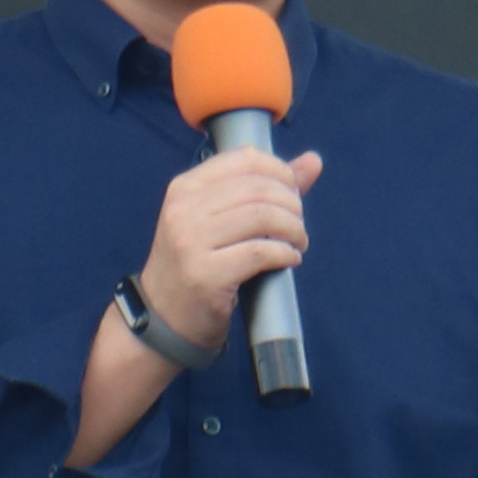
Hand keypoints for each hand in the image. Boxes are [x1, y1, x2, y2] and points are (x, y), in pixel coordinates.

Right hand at [142, 148, 321, 351]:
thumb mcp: (217, 220)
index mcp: (185, 187)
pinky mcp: (206, 275)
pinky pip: (260, 253)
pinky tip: (290, 259)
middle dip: (292, 205)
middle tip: (298, 226)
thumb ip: (263, 189)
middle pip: (259, 188)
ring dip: (293, 229)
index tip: (294, 194)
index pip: (245, 158)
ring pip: (262, 217)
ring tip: (297, 243)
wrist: (164, 319)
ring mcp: (192, 242)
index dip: (281, 172)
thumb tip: (313, 161)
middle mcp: (184, 209)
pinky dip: (285, 253)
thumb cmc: (197, 266)